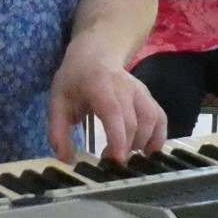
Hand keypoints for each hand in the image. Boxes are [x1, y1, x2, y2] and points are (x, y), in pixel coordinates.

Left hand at [48, 34, 166, 163]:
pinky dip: (158, 137)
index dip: (117, 138)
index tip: (114, 160)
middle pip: (134, 122)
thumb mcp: (57, 101)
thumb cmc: (75, 79)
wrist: (95, 53)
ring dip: (142, 143)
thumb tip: (65, 159)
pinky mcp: (149, 97)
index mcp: (99, 86)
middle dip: (126, 148)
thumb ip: (58, 130)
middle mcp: (124, 87)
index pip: (113, 112)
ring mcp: (140, 91)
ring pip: (151, 120)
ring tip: (126, 155)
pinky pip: (160, 118)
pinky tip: (147, 152)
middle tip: (110, 163)